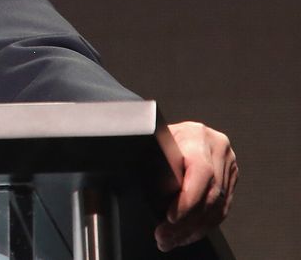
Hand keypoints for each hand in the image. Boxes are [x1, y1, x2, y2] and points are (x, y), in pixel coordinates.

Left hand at [156, 120, 237, 250]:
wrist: (178, 132)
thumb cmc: (160, 136)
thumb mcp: (154, 143)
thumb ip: (155, 162)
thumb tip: (143, 184)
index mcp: (198, 136)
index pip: (201, 172)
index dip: (187, 200)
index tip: (170, 218)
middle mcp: (217, 150)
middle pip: (209, 195)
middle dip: (185, 222)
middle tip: (165, 236)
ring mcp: (227, 165)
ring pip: (216, 207)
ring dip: (192, 229)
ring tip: (171, 240)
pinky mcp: (230, 180)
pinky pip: (221, 209)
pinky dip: (202, 226)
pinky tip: (186, 235)